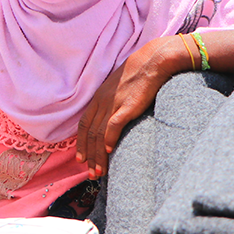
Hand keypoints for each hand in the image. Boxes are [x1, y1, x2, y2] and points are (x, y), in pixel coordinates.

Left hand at [76, 36, 184, 178]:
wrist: (153, 61)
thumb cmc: (139, 74)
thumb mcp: (119, 88)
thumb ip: (113, 102)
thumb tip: (113, 118)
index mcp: (98, 98)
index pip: (84, 125)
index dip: (81, 143)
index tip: (81, 159)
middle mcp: (102, 102)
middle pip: (89, 133)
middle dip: (89, 156)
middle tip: (90, 173)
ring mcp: (113, 104)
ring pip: (99, 134)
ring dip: (98, 155)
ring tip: (99, 172)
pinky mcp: (127, 106)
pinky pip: (113, 126)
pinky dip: (110, 140)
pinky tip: (110, 151)